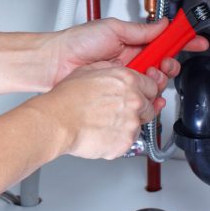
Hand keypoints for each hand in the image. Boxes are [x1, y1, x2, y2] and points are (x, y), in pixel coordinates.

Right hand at [31, 62, 164, 159]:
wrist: (57, 122)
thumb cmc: (66, 99)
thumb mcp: (87, 71)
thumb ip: (109, 69)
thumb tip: (115, 68)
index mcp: (127, 80)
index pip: (153, 85)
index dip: (145, 91)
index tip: (140, 95)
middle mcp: (134, 100)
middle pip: (150, 106)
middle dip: (138, 109)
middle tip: (118, 111)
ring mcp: (131, 122)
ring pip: (140, 125)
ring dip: (127, 125)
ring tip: (105, 123)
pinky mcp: (126, 142)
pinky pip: (128, 142)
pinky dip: (117, 140)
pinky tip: (102, 133)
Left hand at [47, 17, 208, 87]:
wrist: (55, 63)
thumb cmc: (76, 42)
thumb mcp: (112, 28)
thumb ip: (140, 30)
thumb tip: (163, 24)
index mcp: (132, 42)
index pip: (163, 41)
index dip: (181, 41)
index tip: (196, 41)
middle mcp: (131, 60)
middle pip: (164, 64)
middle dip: (170, 64)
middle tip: (162, 64)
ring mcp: (125, 77)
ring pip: (155, 82)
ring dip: (158, 79)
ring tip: (147, 75)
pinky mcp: (118, 92)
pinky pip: (141, 96)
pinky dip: (149, 96)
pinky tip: (148, 94)